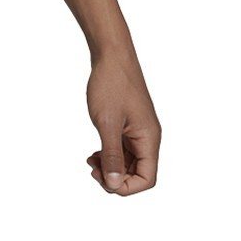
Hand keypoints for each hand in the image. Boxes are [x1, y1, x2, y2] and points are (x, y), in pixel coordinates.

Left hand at [85, 49, 159, 194]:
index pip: (146, 179)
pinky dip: (110, 154)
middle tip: (91, 168)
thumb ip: (112, 155)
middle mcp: (148, 137)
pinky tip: (94, 152)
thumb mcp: (107, 123)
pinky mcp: (129, 123)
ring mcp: (139, 130)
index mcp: (149, 139)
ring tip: (90, 161)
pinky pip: (124, 148)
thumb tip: (113, 185)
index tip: (102, 177)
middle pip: (138, 173)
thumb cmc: (111, 84)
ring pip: (129, 162)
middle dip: (115, 178)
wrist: (111, 54)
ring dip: (111, 167)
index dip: (125, 187)